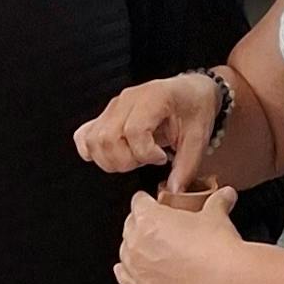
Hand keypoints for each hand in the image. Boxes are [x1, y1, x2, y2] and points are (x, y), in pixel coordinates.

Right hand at [74, 73, 219, 191]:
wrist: (190, 91)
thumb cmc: (195, 109)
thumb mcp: (199, 137)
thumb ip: (187, 166)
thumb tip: (173, 191)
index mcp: (153, 98)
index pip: (133, 131)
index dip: (145, 153)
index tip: (162, 158)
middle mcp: (127, 99)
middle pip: (107, 138)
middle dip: (126, 161)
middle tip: (146, 161)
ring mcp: (113, 107)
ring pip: (93, 140)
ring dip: (110, 160)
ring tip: (133, 158)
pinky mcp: (105, 115)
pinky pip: (84, 135)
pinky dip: (92, 151)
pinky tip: (115, 155)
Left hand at [115, 187, 243, 283]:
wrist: (224, 282)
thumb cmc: (216, 248)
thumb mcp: (216, 215)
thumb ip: (217, 202)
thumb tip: (225, 195)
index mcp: (149, 217)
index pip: (139, 202)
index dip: (148, 201)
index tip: (153, 204)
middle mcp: (136, 241)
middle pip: (130, 225)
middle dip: (142, 223)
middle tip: (160, 226)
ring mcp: (137, 267)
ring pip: (125, 251)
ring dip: (135, 247)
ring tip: (151, 248)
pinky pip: (124, 277)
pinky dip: (126, 272)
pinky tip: (130, 271)